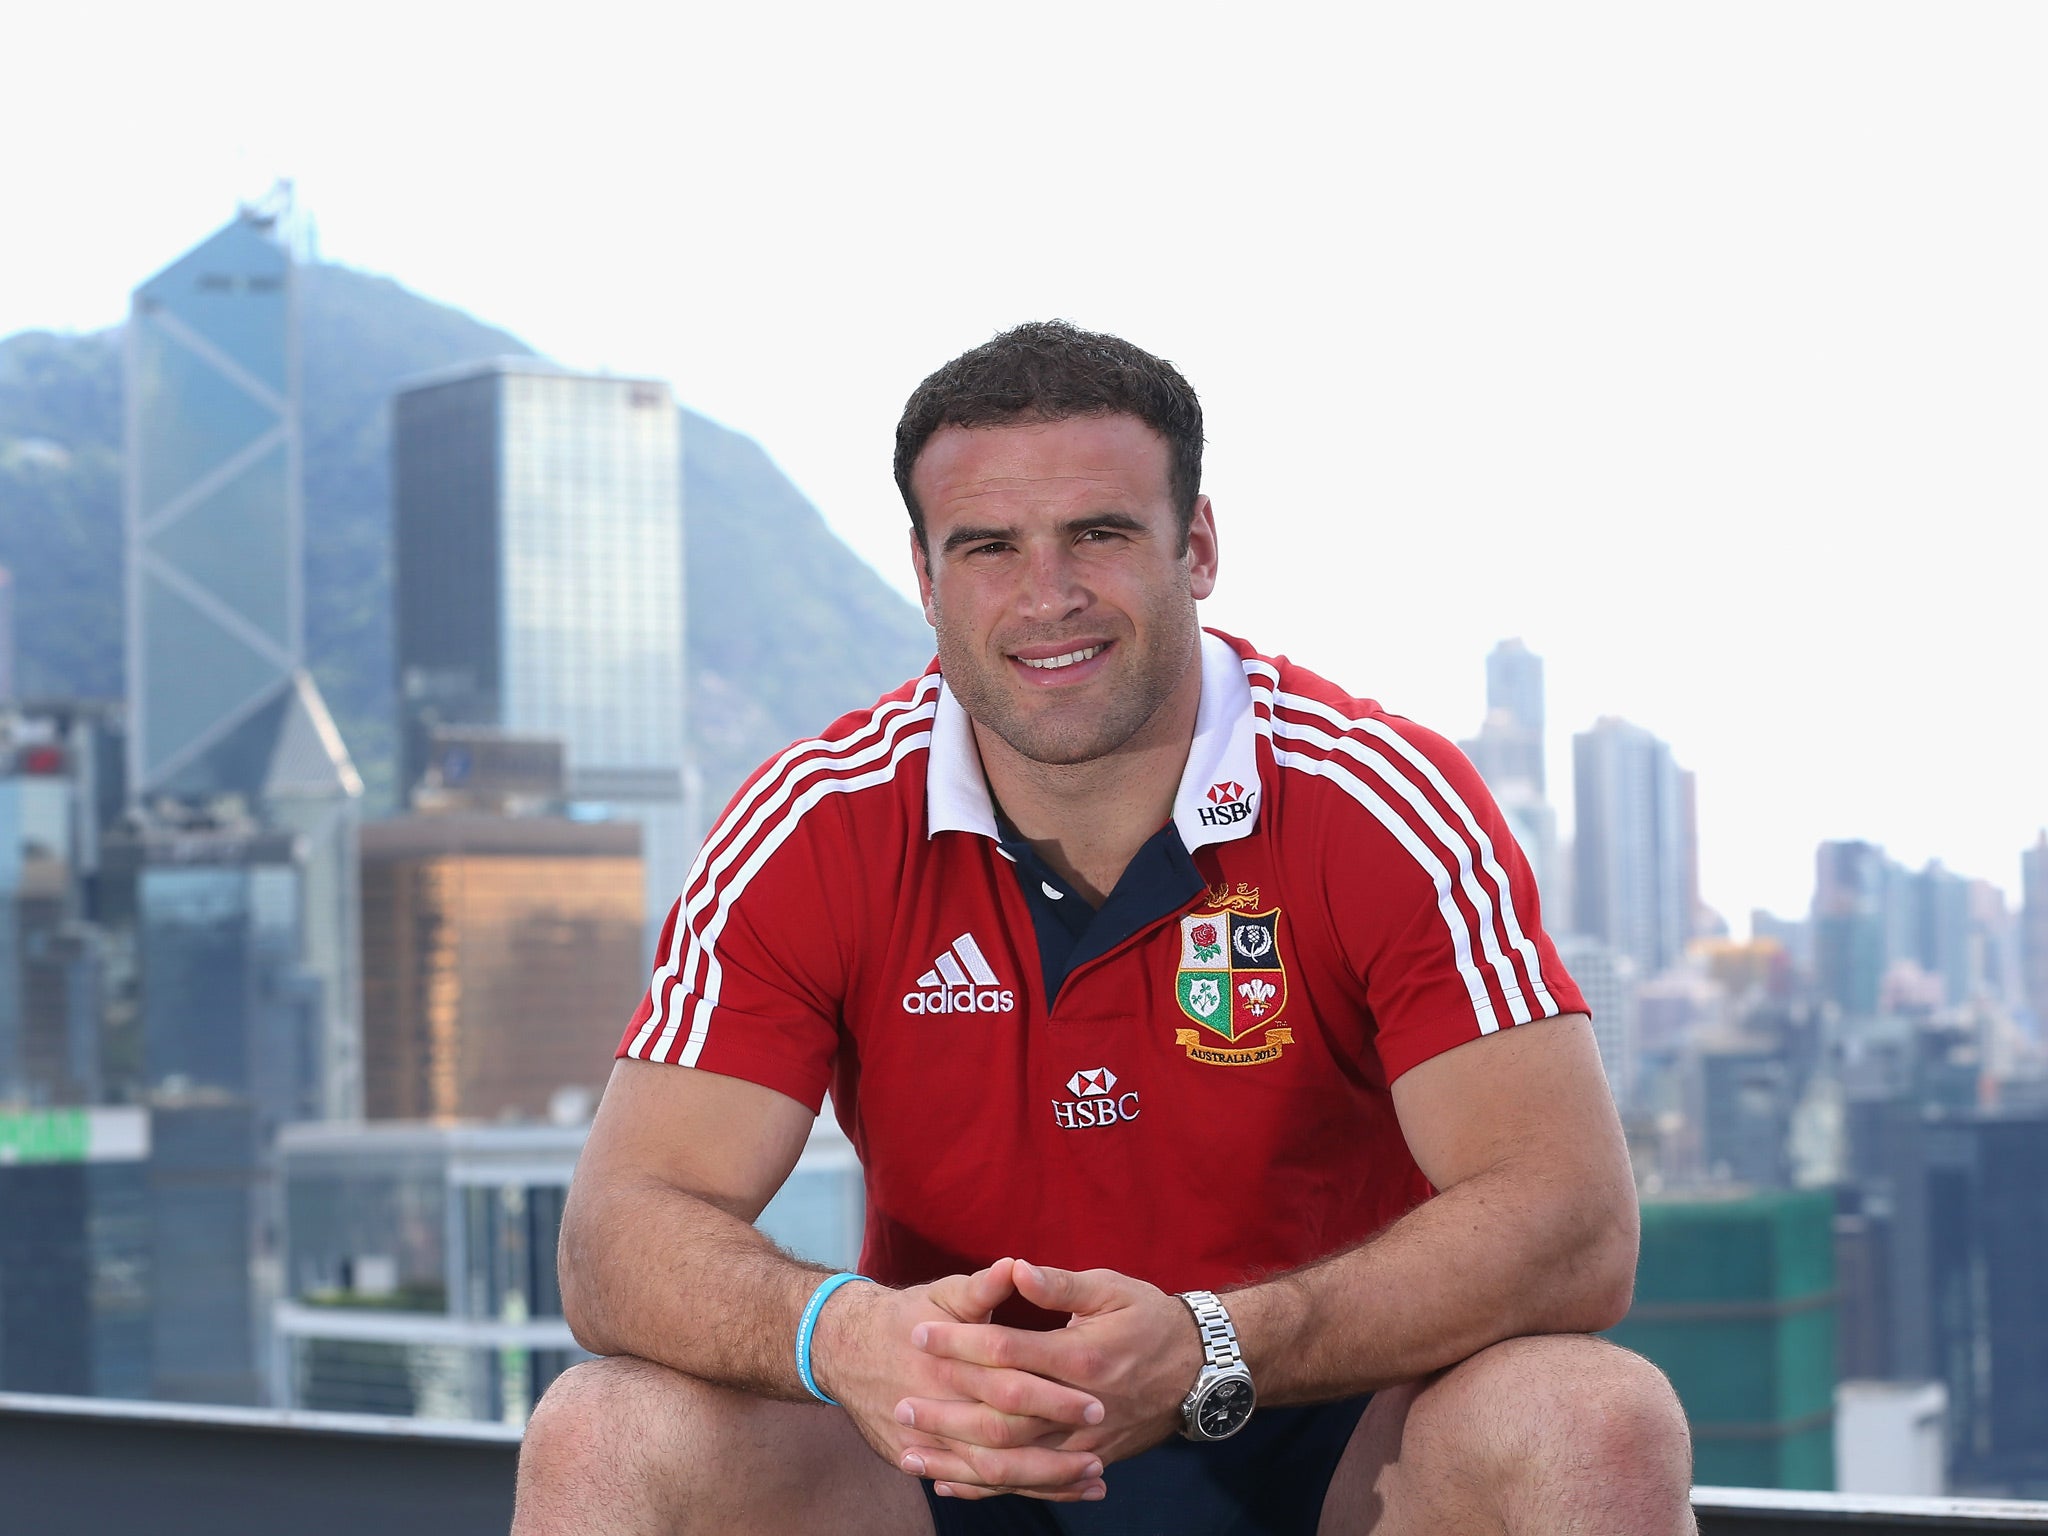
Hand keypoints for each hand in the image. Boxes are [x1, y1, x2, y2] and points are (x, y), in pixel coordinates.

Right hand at [810, 1259, 1108, 1501]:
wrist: (844, 1347)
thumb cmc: (907, 1316)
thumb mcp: (944, 1294)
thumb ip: (982, 1287)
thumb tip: (1016, 1265)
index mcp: (951, 1363)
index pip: (1010, 1385)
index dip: (1054, 1396)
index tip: (1097, 1401)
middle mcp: (938, 1407)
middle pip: (1003, 1438)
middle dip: (1055, 1450)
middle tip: (1102, 1454)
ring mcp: (925, 1441)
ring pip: (991, 1472)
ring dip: (1043, 1479)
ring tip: (1092, 1480)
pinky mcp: (916, 1460)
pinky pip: (972, 1484)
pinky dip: (1012, 1490)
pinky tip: (1054, 1492)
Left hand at [903, 1262, 1205, 1478]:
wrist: (1202, 1371)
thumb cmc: (1152, 1319)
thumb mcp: (1112, 1288)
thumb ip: (1061, 1284)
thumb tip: (1017, 1269)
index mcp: (1082, 1356)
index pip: (1007, 1351)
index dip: (960, 1342)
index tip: (920, 1333)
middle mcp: (1079, 1407)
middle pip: (1000, 1418)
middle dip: (946, 1413)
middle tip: (901, 1404)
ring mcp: (1083, 1443)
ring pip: (1011, 1463)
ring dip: (957, 1459)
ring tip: (910, 1452)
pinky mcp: (1087, 1463)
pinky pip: (1031, 1485)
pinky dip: (988, 1489)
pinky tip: (951, 1483)